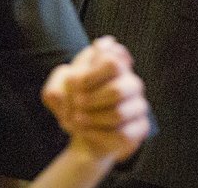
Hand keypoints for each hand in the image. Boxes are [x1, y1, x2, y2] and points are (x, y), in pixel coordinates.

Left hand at [42, 37, 150, 162]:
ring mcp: (138, 105)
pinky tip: (86, 132)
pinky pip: (122, 134)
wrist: (84, 134)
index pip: (112, 61)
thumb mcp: (57, 89)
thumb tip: (72, 76)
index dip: (89, 76)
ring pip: (119, 114)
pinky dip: (98, 134)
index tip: (74, 83)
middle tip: (76, 105)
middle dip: (90, 101)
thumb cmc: (73, 105)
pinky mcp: (140, 127)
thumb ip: (62, 78)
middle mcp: (131, 82)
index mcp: (115, 63)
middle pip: (116, 91)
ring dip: (92, 119)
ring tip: (76, 120)